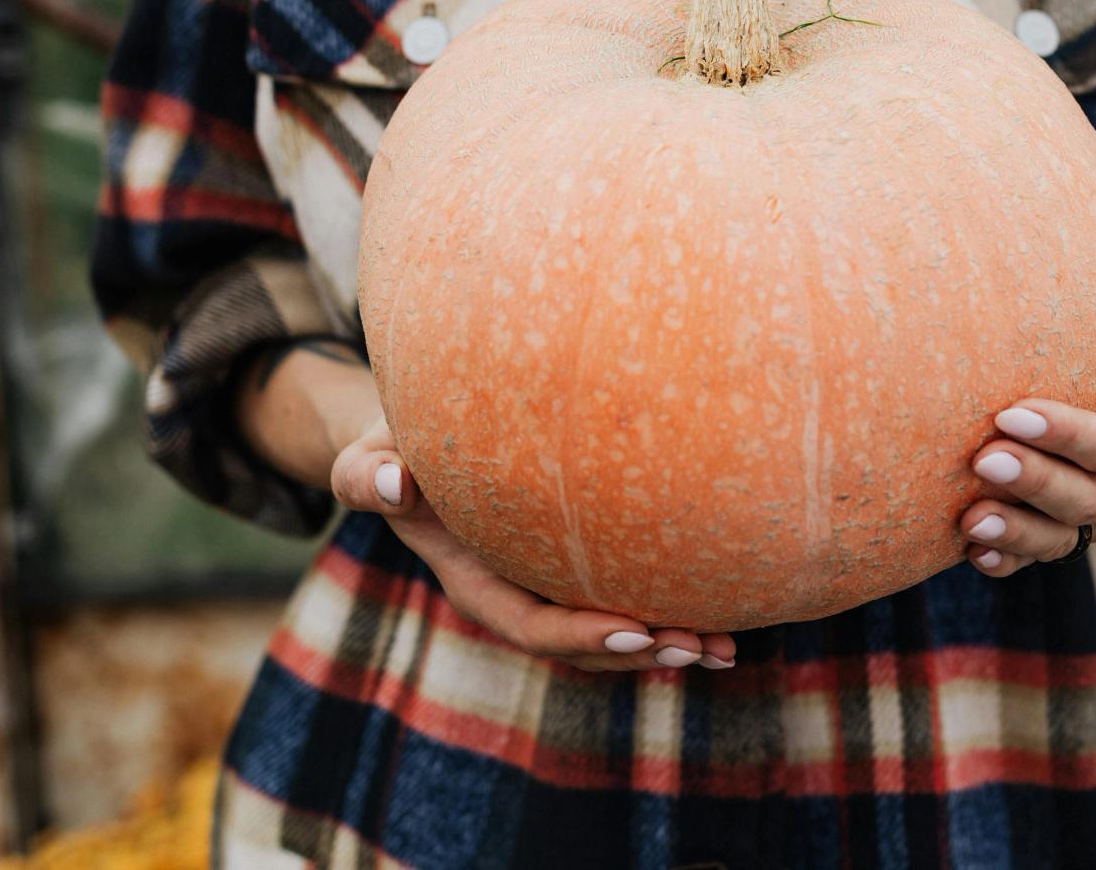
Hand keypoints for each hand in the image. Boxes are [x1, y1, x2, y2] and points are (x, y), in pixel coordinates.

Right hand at [330, 419, 738, 672]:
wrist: (414, 445)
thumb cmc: (392, 446)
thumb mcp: (367, 456)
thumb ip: (366, 473)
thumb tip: (393, 482)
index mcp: (475, 583)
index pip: (532, 624)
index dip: (582, 634)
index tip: (636, 629)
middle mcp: (519, 596)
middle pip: (586, 644)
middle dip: (644, 651)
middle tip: (702, 648)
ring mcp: (551, 586)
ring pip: (616, 630)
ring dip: (671, 644)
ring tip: (728, 649)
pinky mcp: (580, 565)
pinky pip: (628, 596)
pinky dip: (673, 609)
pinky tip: (726, 611)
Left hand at [958, 264, 1095, 575]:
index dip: (1071, 436)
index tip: (1013, 411)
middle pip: (1086, 500)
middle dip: (1036, 483)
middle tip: (983, 458)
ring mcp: (1086, 514)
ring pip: (1059, 540)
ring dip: (1017, 533)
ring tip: (971, 519)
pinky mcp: (1050, 528)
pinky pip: (1032, 558)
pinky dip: (1005, 560)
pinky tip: (970, 551)